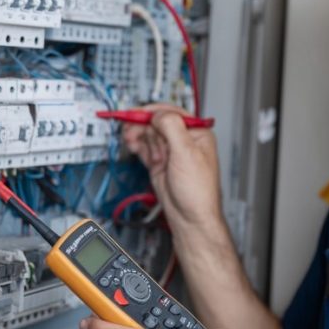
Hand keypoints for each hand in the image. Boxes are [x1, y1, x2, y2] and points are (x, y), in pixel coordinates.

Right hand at [122, 104, 222, 231]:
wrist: (190, 217)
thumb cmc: (198, 191)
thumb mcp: (186, 153)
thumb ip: (172, 128)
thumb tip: (158, 114)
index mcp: (197, 133)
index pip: (173, 113)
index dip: (153, 111)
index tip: (135, 112)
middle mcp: (184, 141)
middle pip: (157, 123)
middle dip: (144, 125)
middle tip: (130, 128)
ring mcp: (170, 152)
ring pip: (149, 135)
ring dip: (138, 135)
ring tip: (130, 139)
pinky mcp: (159, 163)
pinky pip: (145, 148)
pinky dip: (137, 145)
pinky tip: (132, 145)